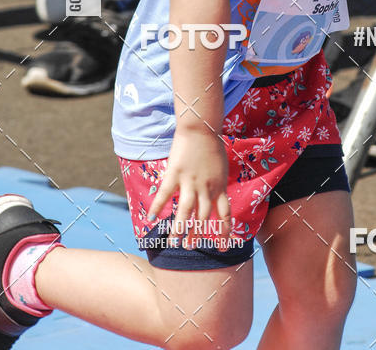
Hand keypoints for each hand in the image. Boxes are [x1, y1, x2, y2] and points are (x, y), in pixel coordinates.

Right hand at [148, 130, 230, 245]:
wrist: (201, 128)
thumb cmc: (212, 145)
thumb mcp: (221, 167)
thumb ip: (218, 183)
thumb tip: (217, 194)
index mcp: (219, 186)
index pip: (224, 214)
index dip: (223, 231)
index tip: (222, 246)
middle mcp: (206, 187)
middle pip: (202, 216)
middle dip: (197, 234)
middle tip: (191, 248)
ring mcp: (190, 181)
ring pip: (185, 210)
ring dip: (179, 228)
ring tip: (173, 242)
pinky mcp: (176, 173)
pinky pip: (165, 193)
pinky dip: (157, 206)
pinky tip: (151, 218)